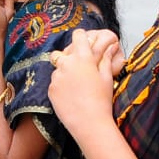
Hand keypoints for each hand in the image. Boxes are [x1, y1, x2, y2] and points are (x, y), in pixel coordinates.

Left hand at [48, 28, 119, 145]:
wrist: (89, 122)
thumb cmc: (102, 99)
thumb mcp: (107, 77)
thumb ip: (105, 59)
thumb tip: (108, 47)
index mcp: (83, 58)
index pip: (78, 35)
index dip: (81, 37)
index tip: (84, 42)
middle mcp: (66, 64)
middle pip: (63, 51)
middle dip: (71, 57)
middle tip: (81, 68)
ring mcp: (56, 76)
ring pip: (58, 68)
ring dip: (65, 72)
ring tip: (78, 86)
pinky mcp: (50, 88)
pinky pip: (55, 81)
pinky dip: (61, 85)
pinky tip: (72, 95)